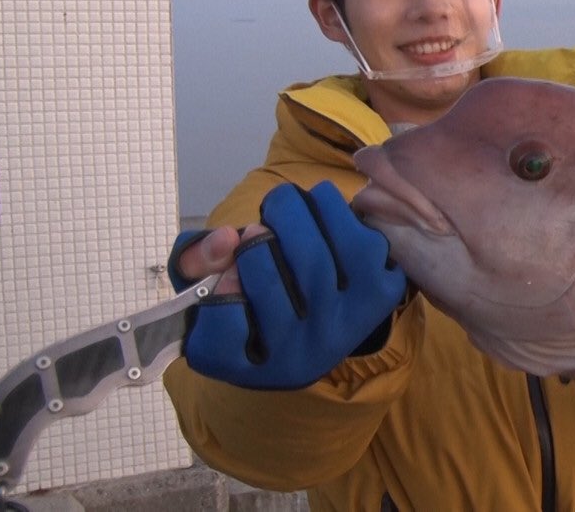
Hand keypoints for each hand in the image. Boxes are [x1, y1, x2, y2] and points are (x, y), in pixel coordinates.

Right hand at [169, 182, 407, 388]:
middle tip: (259, 229)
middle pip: (268, 274)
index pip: (220, 324)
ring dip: (293, 212)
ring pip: (314, 254)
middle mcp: (296, 358)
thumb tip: (228, 238)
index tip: (226, 276)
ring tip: (285, 212)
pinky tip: (321, 213)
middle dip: (259, 236)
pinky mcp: (381, 296)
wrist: (322, 315)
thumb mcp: (205, 284)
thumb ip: (194, 260)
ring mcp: (343, 329)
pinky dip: (333, 209)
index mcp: (243, 365)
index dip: (219, 288)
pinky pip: (358, 241)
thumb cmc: (253, 294)